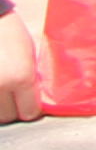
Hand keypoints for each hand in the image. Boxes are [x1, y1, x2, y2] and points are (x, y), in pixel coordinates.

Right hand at [0, 0, 39, 124]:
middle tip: (13, 96)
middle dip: (12, 109)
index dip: (31, 109)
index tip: (30, 103)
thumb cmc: (10, 32)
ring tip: (3, 90)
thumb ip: (31, 78)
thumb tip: (36, 99)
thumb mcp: (28, 54)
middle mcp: (0, 86)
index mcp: (21, 77)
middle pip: (8, 117)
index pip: (30, 112)